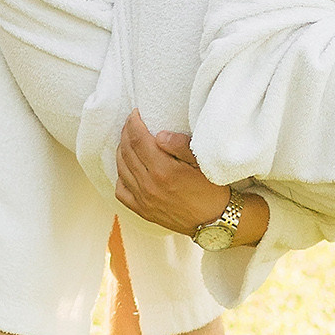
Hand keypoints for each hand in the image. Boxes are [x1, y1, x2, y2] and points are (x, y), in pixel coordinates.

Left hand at [114, 110, 229, 234]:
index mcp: (164, 171)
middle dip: (126, 133)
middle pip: (127, 151)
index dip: (133, 123)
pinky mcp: (143, 211)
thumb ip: (180, 145)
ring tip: (127, 141)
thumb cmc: (212, 189)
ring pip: (121, 169)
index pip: (138, 140)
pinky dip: (120, 175)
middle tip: (131, 123)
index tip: (135, 113)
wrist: (215, 220)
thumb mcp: (202, 162)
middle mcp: (149, 185)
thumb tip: (159, 134)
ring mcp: (144, 199)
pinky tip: (127, 167)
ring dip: (121, 150)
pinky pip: (121, 190)